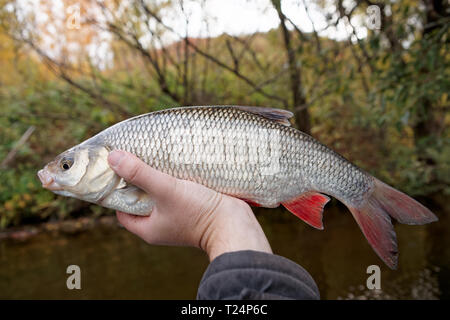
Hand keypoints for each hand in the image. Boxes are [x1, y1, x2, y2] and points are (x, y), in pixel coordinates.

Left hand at [108, 150, 271, 260]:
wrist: (234, 224)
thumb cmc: (199, 212)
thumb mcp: (166, 190)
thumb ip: (140, 174)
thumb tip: (113, 158)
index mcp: (148, 228)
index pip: (122, 208)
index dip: (118, 190)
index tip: (119, 169)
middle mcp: (161, 225)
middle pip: (141, 199)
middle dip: (139, 180)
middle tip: (137, 157)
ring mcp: (177, 217)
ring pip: (160, 194)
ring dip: (158, 178)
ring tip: (155, 157)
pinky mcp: (191, 209)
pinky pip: (176, 193)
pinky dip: (174, 180)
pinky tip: (175, 164)